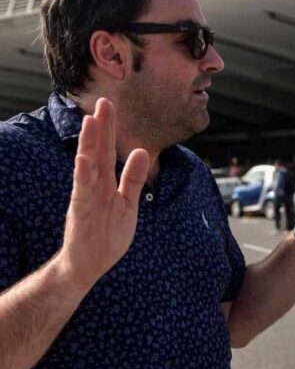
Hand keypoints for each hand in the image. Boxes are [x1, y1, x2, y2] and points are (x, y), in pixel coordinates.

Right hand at [59, 98, 148, 289]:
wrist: (89, 266)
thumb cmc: (106, 234)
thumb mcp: (127, 203)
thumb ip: (132, 179)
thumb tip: (140, 152)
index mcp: (106, 183)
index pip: (107, 151)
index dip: (109, 129)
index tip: (110, 106)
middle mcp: (94, 186)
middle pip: (97, 152)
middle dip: (100, 128)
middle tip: (103, 102)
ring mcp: (85, 198)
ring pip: (87, 167)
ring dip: (88, 145)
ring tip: (90, 122)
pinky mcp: (81, 213)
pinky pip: (82, 192)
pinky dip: (83, 176)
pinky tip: (84, 160)